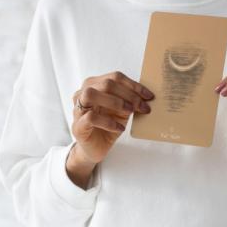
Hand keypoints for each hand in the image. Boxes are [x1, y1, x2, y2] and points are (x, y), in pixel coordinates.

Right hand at [66, 71, 153, 187]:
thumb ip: (130, 101)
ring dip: (115, 102)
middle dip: (128, 94)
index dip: (134, 85)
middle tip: (142, 106)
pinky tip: (120, 128)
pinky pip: (91, 117)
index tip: (149, 96)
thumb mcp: (122, 111)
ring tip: (129, 112)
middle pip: (106, 83)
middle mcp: (83, 93)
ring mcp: (78, 109)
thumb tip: (147, 95)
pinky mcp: (77, 125)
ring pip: (91, 94)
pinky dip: (109, 122)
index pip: (115, 77)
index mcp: (95, 85)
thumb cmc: (108, 126)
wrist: (95, 148)